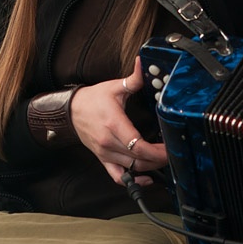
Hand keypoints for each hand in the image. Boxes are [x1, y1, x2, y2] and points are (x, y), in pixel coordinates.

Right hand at [69, 57, 167, 186]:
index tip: (169, 148)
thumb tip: (143, 62)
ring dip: (150, 168)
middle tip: (172, 153)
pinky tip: (145, 178)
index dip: (157, 151)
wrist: (71, 110)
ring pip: (131, 169)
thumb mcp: (114, 87)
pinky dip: (132, 181)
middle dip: (158, 159)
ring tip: (162, 160)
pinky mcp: (102, 158)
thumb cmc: (93, 99)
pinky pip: (117, 177)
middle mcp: (109, 142)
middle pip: (138, 160)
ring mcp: (105, 153)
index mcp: (114, 124)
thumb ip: (133, 79)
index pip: (139, 146)